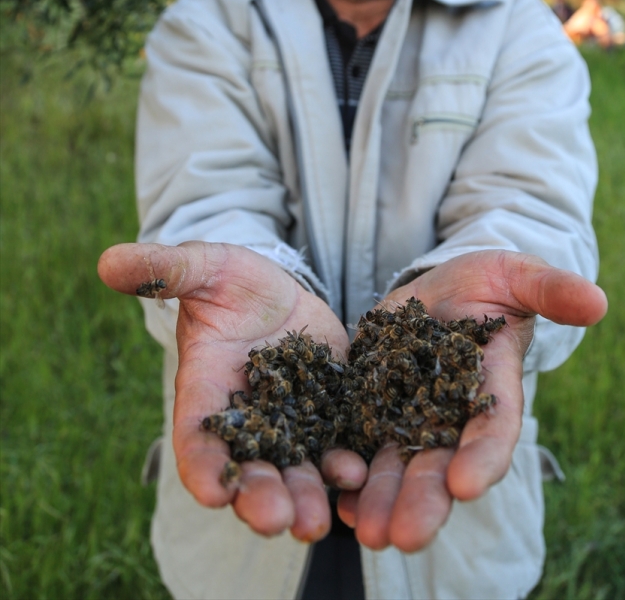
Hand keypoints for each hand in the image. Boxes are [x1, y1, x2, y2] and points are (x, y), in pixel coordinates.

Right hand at [97, 241, 366, 540]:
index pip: (196, 439)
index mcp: (205, 391)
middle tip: (276, 522)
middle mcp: (245, 418)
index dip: (202, 467)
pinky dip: (344, 467)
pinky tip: (357, 473)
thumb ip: (165, 270)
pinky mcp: (327, 413)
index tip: (214, 495)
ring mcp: (288, 421)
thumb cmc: (231, 281)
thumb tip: (108, 262)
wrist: (279, 289)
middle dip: (260, 498)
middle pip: (247, 469)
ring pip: (293, 471)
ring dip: (303, 498)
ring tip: (316, 521)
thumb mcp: (203, 267)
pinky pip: (335, 447)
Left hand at [337, 250, 606, 552]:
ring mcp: (410, 413)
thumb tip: (595, 300)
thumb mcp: (516, 275)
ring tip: (365, 531)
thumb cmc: (486, 282)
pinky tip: (338, 499)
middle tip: (403, 537)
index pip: (492, 429)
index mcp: (492, 389)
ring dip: (381, 499)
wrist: (439, 288)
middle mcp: (451, 414)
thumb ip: (549, 288)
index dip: (481, 457)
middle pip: (439, 463)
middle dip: (423, 500)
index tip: (465, 485)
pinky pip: (360, 442)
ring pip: (396, 463)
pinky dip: (350, 472)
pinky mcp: (371, 403)